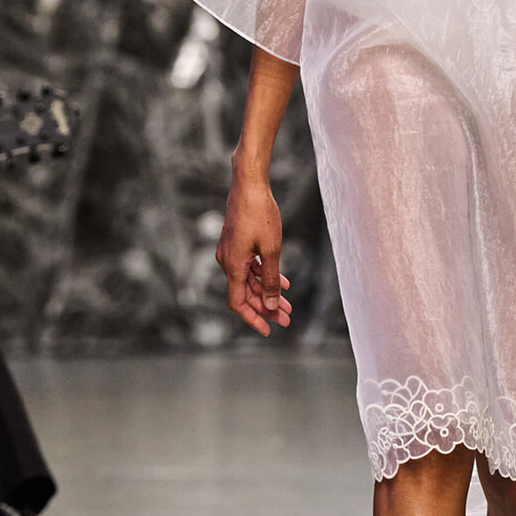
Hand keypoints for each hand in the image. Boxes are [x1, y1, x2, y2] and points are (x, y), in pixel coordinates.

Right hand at [216, 176, 292, 334]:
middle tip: (287, 318)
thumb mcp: (272, 250)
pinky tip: (283, 281)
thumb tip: (270, 306)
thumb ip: (271, 280)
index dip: (253, 319)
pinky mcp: (237, 243)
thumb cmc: (260, 215)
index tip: (268, 331)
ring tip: (288, 304)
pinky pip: (250, 267)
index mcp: (233, 266)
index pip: (238, 303)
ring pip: (250, 281)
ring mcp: (231, 252)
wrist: (249, 185)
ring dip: (267, 293)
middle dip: (266, 308)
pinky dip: (265, 276)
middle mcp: (228, 262)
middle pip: (246, 294)